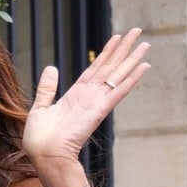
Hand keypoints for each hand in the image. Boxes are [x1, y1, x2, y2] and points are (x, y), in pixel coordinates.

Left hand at [23, 28, 150, 170]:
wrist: (44, 154)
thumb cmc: (39, 139)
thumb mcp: (40, 106)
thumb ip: (47, 88)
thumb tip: (52, 68)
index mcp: (76, 95)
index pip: (95, 69)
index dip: (107, 53)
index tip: (117, 38)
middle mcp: (90, 97)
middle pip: (111, 67)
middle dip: (124, 49)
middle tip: (138, 32)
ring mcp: (96, 102)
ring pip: (118, 75)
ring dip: (132, 58)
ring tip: (146, 43)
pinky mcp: (100, 110)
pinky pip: (119, 91)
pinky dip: (132, 79)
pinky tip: (144, 67)